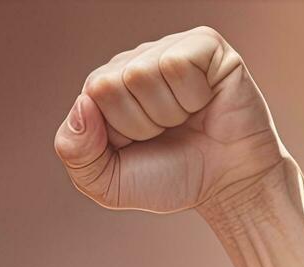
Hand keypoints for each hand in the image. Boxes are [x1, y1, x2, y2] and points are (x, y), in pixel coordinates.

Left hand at [53, 26, 289, 214]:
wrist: (228, 185)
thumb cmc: (171, 176)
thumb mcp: (108, 183)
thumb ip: (75, 153)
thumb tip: (82, 104)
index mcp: (105, 87)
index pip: (90, 97)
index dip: (116, 132)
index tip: (140, 144)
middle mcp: (134, 61)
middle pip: (110, 85)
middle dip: (139, 124)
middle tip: (166, 133)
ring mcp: (168, 48)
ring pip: (142, 74)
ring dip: (167, 113)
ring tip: (186, 119)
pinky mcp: (204, 44)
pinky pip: (177, 64)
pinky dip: (192, 96)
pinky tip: (204, 102)